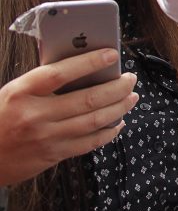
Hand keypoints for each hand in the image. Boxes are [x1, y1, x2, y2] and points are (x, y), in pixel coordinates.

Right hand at [0, 48, 138, 185]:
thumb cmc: (1, 118)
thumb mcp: (13, 92)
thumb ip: (43, 81)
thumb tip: (85, 67)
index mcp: (21, 92)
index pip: (61, 73)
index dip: (89, 62)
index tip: (112, 55)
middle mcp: (34, 115)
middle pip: (88, 99)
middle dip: (117, 87)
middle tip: (131, 79)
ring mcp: (46, 137)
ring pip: (95, 120)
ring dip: (119, 108)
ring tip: (131, 97)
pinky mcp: (54, 155)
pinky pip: (90, 143)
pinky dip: (109, 132)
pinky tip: (118, 123)